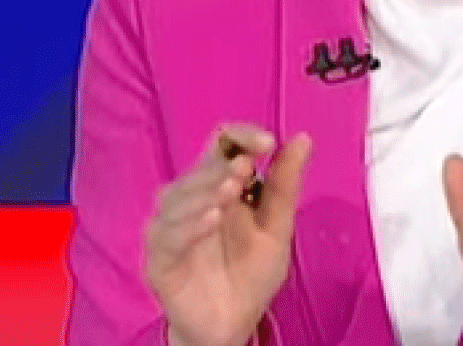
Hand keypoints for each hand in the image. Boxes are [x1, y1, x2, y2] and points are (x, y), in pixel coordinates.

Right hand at [144, 124, 312, 345]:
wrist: (232, 326)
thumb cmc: (250, 275)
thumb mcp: (276, 228)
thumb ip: (284, 186)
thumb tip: (303, 138)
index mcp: (218, 185)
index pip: (221, 145)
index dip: (241, 136)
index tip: (267, 141)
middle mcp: (190, 200)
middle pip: (199, 169)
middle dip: (221, 166)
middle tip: (245, 169)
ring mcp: (170, 228)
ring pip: (178, 198)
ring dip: (204, 191)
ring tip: (231, 189)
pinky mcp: (159, 258)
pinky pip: (168, 236)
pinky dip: (189, 225)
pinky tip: (212, 219)